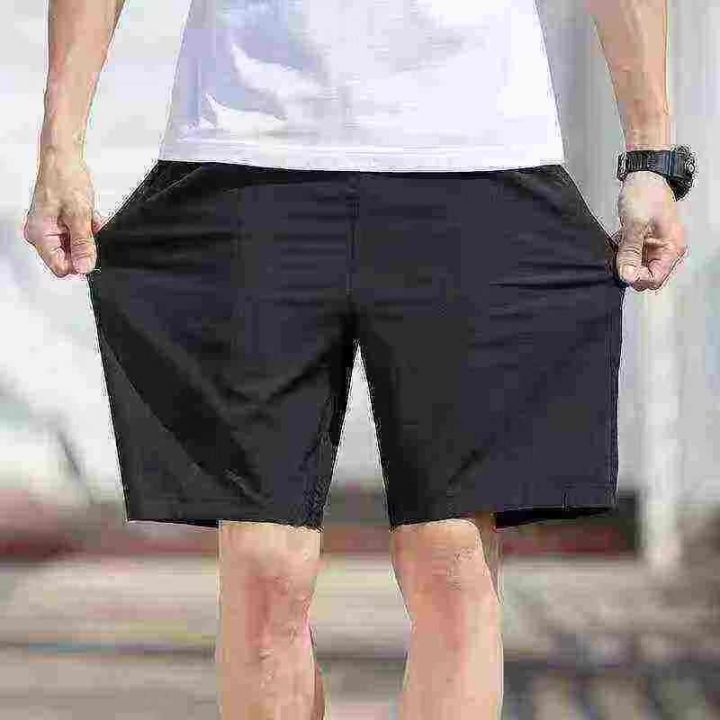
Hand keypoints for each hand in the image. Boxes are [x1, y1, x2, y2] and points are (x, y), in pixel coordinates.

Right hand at [23, 149, 105, 276]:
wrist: (63, 158)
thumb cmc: (64, 178)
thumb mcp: (79, 214)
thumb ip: (82, 243)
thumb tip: (84, 267)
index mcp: (40, 234)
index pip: (60, 267)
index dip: (79, 263)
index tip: (92, 252)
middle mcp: (40, 234)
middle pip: (67, 258)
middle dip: (85, 246)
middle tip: (92, 230)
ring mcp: (48, 229)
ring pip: (73, 247)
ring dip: (86, 237)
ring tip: (90, 221)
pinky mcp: (56, 224)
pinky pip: (74, 236)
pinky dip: (85, 229)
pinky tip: (89, 218)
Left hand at [613, 170, 688, 291]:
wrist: (645, 174)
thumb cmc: (645, 194)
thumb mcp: (635, 224)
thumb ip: (630, 252)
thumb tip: (627, 276)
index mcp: (672, 249)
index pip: (655, 279)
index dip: (637, 278)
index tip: (621, 268)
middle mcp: (668, 250)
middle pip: (647, 276)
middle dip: (630, 270)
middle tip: (617, 257)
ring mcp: (657, 246)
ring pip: (638, 267)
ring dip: (625, 261)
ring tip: (618, 246)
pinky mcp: (647, 241)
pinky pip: (634, 255)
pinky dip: (624, 252)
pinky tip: (618, 241)